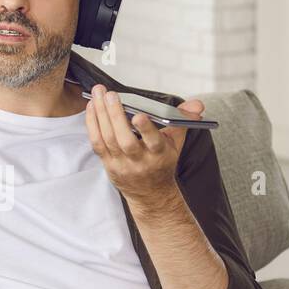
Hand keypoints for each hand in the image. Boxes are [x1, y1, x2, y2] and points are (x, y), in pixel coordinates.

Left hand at [84, 83, 203, 207]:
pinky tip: (92, 107)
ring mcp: (122, 164)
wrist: (150, 193)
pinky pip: (97, 143)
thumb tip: (197, 105)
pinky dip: (93, 124)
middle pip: (125, 140)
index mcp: (159, 155)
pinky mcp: (108, 164)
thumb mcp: (176, 143)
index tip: (139, 115)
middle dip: (116, 116)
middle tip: (110, 94)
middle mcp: (139, 161)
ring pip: (108, 140)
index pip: (153, 142)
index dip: (146, 129)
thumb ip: (183, 120)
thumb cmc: (162, 162)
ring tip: (97, 94)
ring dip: (101, 115)